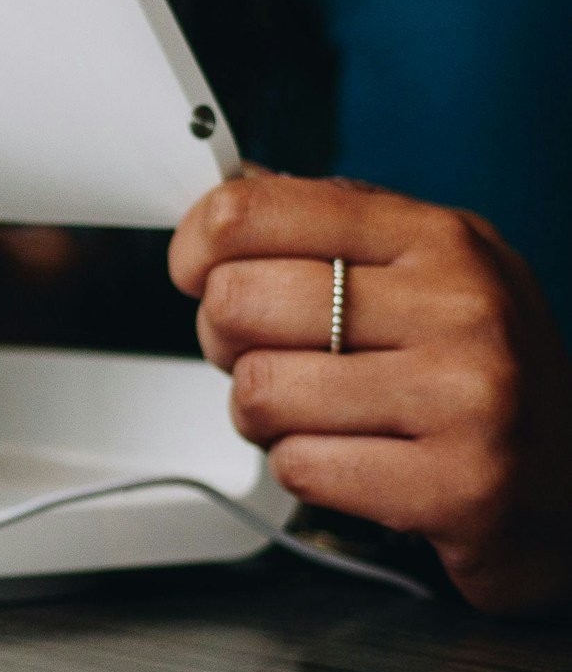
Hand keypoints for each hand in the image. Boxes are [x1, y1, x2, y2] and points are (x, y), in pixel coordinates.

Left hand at [171, 173, 571, 613]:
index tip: (196, 272)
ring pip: (259, 390)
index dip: (195, 246)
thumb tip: (229, 186)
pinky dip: (304, 470)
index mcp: (437, 237)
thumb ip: (329, 222)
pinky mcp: (458, 485)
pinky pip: (299, 466)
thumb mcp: (423, 269)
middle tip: (266, 357)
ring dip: (263, 417)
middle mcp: (459, 306)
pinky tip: (356, 461)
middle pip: (237, 301)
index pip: (251, 210)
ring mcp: (466, 397)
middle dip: (225, 341)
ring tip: (317, 415)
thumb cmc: (477, 373)